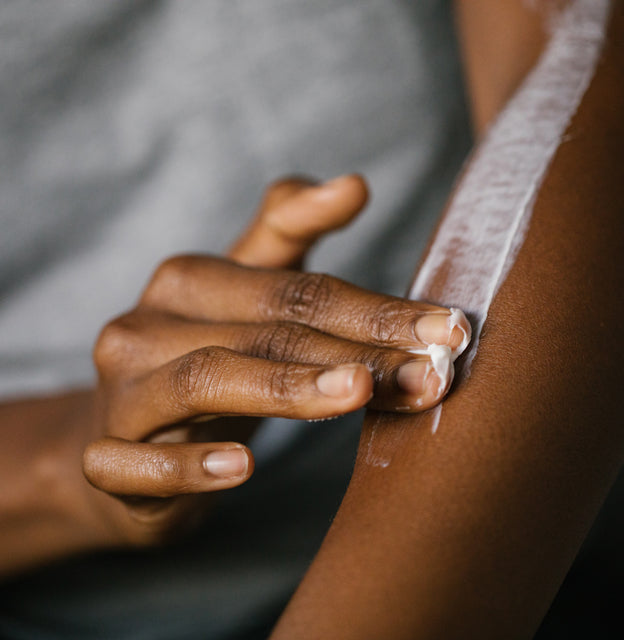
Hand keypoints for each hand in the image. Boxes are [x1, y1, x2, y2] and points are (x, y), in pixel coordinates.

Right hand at [82, 175, 470, 545]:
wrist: (122, 441)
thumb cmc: (202, 362)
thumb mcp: (242, 297)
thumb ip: (288, 237)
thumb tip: (354, 182)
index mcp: (189, 282)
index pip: (296, 290)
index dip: (375, 307)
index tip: (449, 328)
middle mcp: (146, 325)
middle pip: (266, 331)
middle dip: (356, 351)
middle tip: (432, 373)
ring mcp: (120, 393)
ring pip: (205, 380)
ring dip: (286, 389)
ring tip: (357, 393)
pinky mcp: (104, 462)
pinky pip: (133, 464)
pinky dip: (187, 466)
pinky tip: (242, 468)